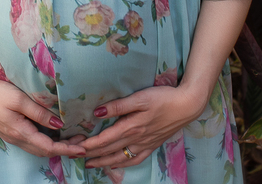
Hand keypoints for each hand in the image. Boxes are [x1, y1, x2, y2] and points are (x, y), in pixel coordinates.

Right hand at [0, 76, 85, 158]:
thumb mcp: (19, 99)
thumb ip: (39, 113)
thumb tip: (59, 125)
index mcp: (20, 132)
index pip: (48, 147)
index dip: (67, 148)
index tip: (82, 147)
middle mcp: (17, 139)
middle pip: (45, 151)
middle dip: (65, 150)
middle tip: (83, 144)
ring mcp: (13, 137)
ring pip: (38, 149)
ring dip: (56, 147)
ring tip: (72, 141)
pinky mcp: (11, 132)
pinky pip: (32, 144)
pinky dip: (46, 143)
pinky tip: (53, 136)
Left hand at [81, 84, 206, 168]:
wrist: (187, 105)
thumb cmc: (163, 98)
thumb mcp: (139, 98)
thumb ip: (118, 106)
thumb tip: (97, 113)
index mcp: (131, 127)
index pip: (104, 140)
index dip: (88, 145)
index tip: (74, 147)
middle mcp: (136, 139)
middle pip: (109, 150)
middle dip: (91, 154)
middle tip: (74, 156)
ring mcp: (145, 144)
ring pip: (120, 157)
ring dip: (103, 161)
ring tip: (90, 164)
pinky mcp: (152, 145)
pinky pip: (135, 159)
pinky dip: (123, 164)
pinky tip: (116, 164)